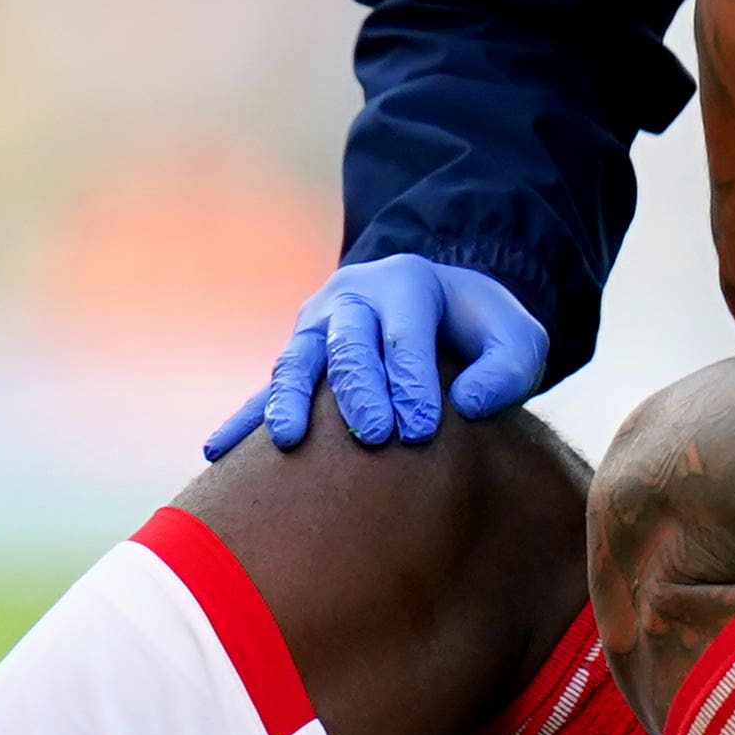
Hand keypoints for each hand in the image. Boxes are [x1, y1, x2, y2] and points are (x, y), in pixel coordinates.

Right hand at [202, 258, 548, 455]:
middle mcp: (352, 299)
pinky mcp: (298, 362)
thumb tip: (470, 405)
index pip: (405, 332)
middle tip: (375, 437)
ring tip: (289, 443)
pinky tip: (217, 452)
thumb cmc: (480, 333)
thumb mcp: (517, 338)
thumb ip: (508, 366)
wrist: (440, 313)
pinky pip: (266, 391)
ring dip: (290, 401)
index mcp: (406, 282)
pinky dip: (244, 421)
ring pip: (297, 361)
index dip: (412, 379)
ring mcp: (317, 329)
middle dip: (359, 389)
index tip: (422, 429)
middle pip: (348, 342)